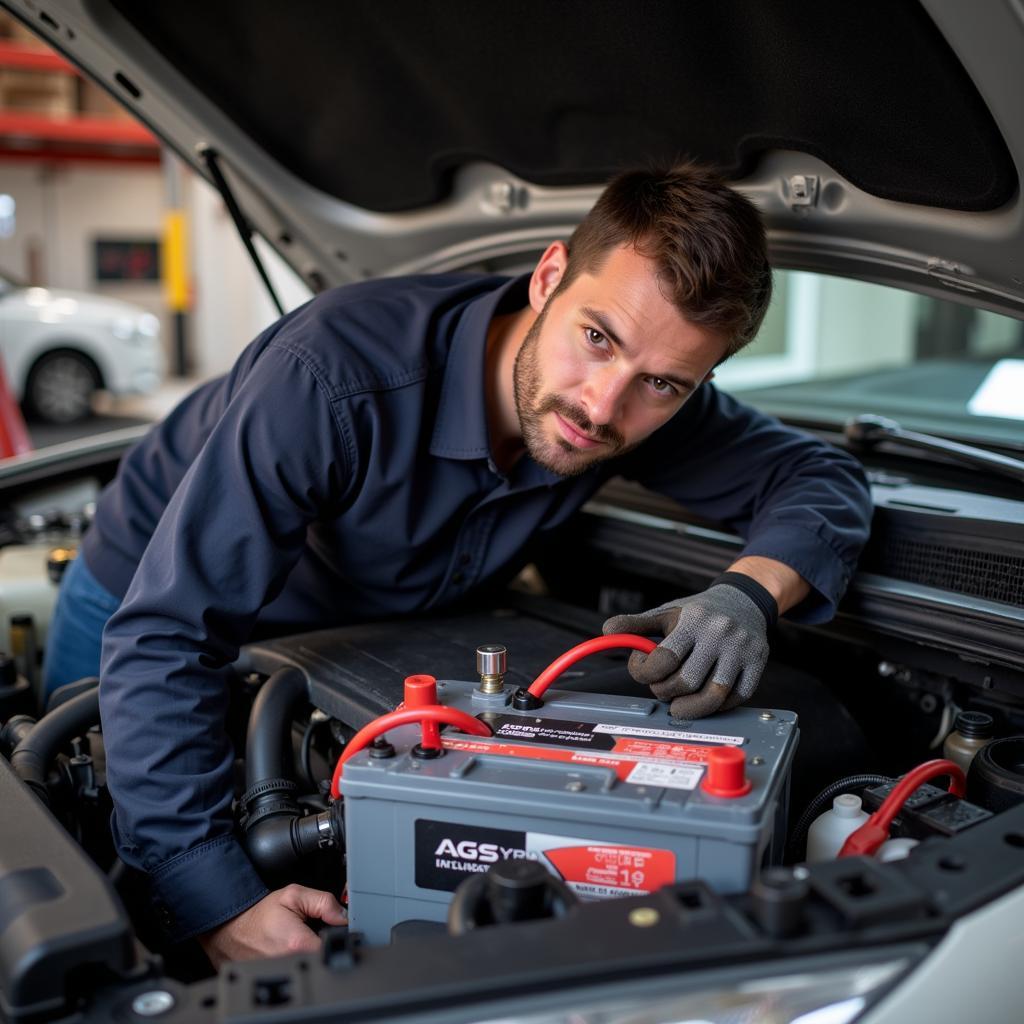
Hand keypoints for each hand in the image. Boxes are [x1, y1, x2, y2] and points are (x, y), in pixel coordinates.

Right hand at [198, 884, 346, 965]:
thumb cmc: (258, 914)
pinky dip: (295, 962)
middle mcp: (289, 964)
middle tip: (310, 932)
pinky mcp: (274, 981)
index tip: (333, 930)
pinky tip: (286, 951)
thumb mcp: (293, 895)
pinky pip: (294, 972)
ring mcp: (280, 975)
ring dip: (307, 954)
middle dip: (320, 944)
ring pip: (307, 966)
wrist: (229, 928)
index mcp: (297, 944)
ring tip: (296, 941)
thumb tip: (343, 916)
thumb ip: (323, 901)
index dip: (337, 937)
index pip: (333, 948)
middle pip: (321, 958)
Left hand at [602, 581, 772, 717]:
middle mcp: (719, 634)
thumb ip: (636, 625)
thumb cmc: (700, 612)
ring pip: (713, 695)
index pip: (664, 659)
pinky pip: (736, 698)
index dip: (645, 674)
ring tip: (678, 704)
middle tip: (662, 688)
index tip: (643, 672)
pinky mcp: (758, 664)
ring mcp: (741, 650)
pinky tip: (703, 699)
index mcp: (693, 621)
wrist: (744, 600)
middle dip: (665, 691)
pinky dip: (717, 707)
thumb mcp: (666, 612)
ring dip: (690, 708)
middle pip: (686, 681)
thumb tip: (607, 630)